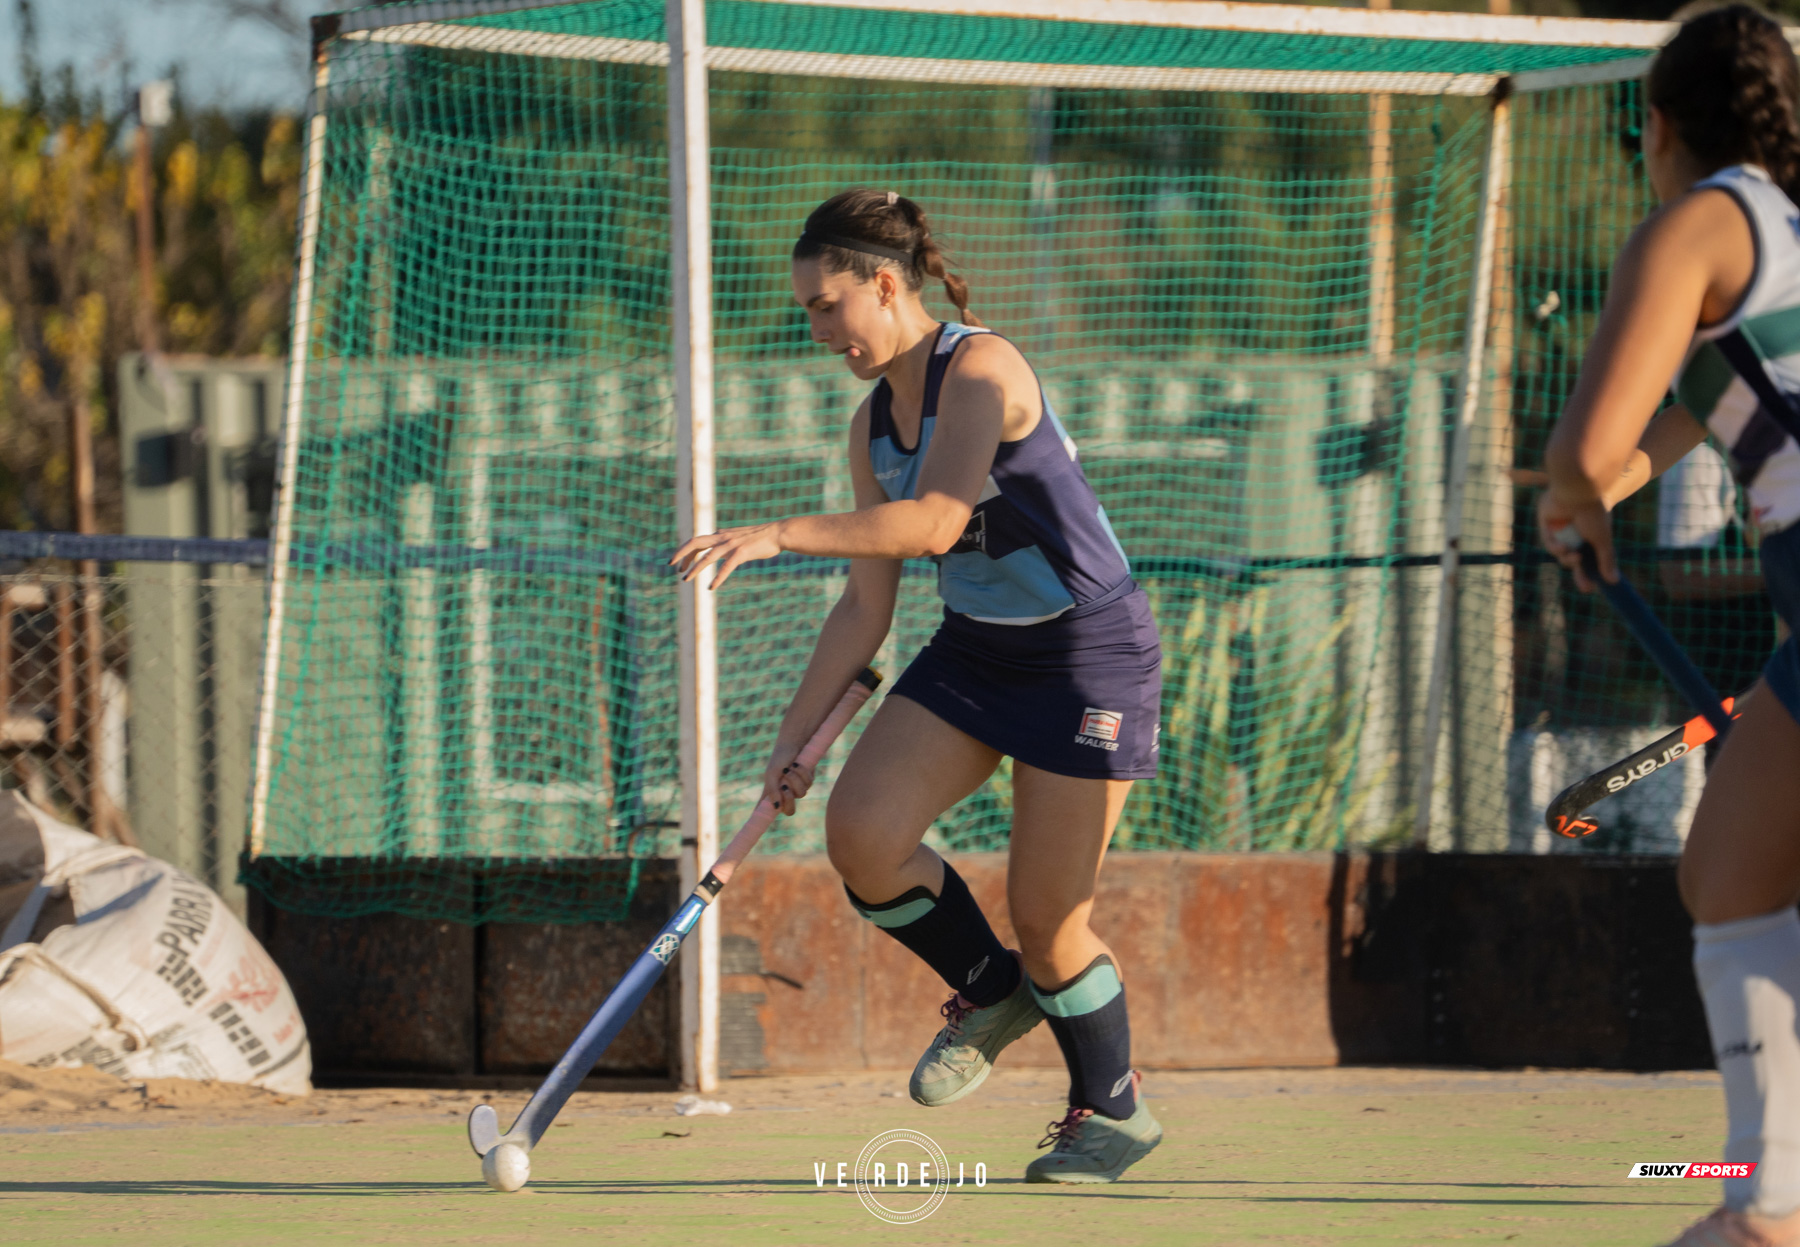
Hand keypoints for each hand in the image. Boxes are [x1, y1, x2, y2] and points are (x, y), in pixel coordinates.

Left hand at [669, 522, 783, 589]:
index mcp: (721, 534)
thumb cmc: (760, 537)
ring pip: (708, 556)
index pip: (697, 541)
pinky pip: (726, 567)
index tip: (678, 563)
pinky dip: (718, 577)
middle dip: (682, 554)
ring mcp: (732, 545)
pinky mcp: (742, 553)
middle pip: (696, 543)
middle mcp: (723, 537)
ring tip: (686, 579)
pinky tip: (711, 587)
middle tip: (673, 567)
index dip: (685, 551)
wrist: (778, 533)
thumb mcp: (739, 536)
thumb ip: (727, 539)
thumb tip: (719, 541)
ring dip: (695, 568)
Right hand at [761, 747, 815, 817]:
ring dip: (796, 779)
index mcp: (770, 793)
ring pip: (801, 794)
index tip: (752, 831)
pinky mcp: (807, 781)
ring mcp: (796, 788)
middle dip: (789, 799)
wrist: (795, 742)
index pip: (762, 813)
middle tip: (785, 786)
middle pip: (789, 811)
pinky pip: (809, 784)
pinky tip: (798, 763)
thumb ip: (772, 790)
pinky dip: (803, 773)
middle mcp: (783, 793)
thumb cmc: (780, 757)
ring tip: (790, 767)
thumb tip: (777, 808)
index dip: (758, 823)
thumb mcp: (773, 773)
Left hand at [1537, 488, 1616, 590]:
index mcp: (1592, 532)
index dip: (1591, 573)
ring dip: (1568, 559)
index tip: (1593, 587)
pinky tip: (1563, 547)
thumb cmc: (1593, 514)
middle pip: (1575, 559)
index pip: (1590, 557)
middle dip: (1580, 574)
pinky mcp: (1547, 522)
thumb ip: (1606, 560)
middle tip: (1586, 587)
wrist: (1579, 492)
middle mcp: (1576, 530)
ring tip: (1574, 556)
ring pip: (1562, 553)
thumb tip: (1614, 581)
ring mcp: (1561, 527)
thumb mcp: (1602, 540)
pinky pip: (1550, 542)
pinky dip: (1556, 548)